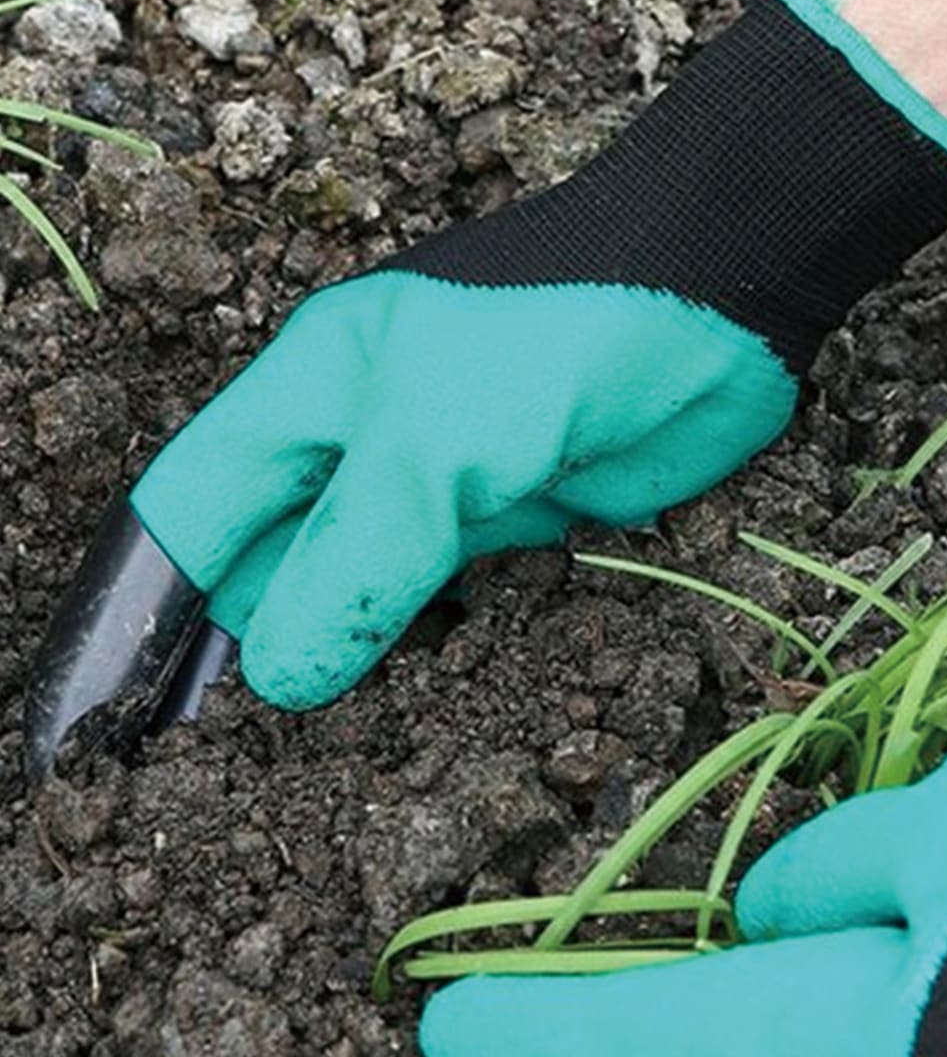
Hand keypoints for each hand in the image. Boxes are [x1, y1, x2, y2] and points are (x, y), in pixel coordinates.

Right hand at [26, 0, 946, 773]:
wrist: (721, 296)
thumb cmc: (558, 337)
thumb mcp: (433, 449)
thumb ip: (354, 563)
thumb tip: (274, 676)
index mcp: (307, 393)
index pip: (192, 510)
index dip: (143, 603)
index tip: (115, 706)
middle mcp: (357, 438)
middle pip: (267, 558)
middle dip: (241, 643)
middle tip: (207, 760)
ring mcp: (435, 481)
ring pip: (353, 586)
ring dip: (332, 654)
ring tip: (288, 759)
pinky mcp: (510, 517)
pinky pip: (440, 594)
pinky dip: (416, 643)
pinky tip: (395, 701)